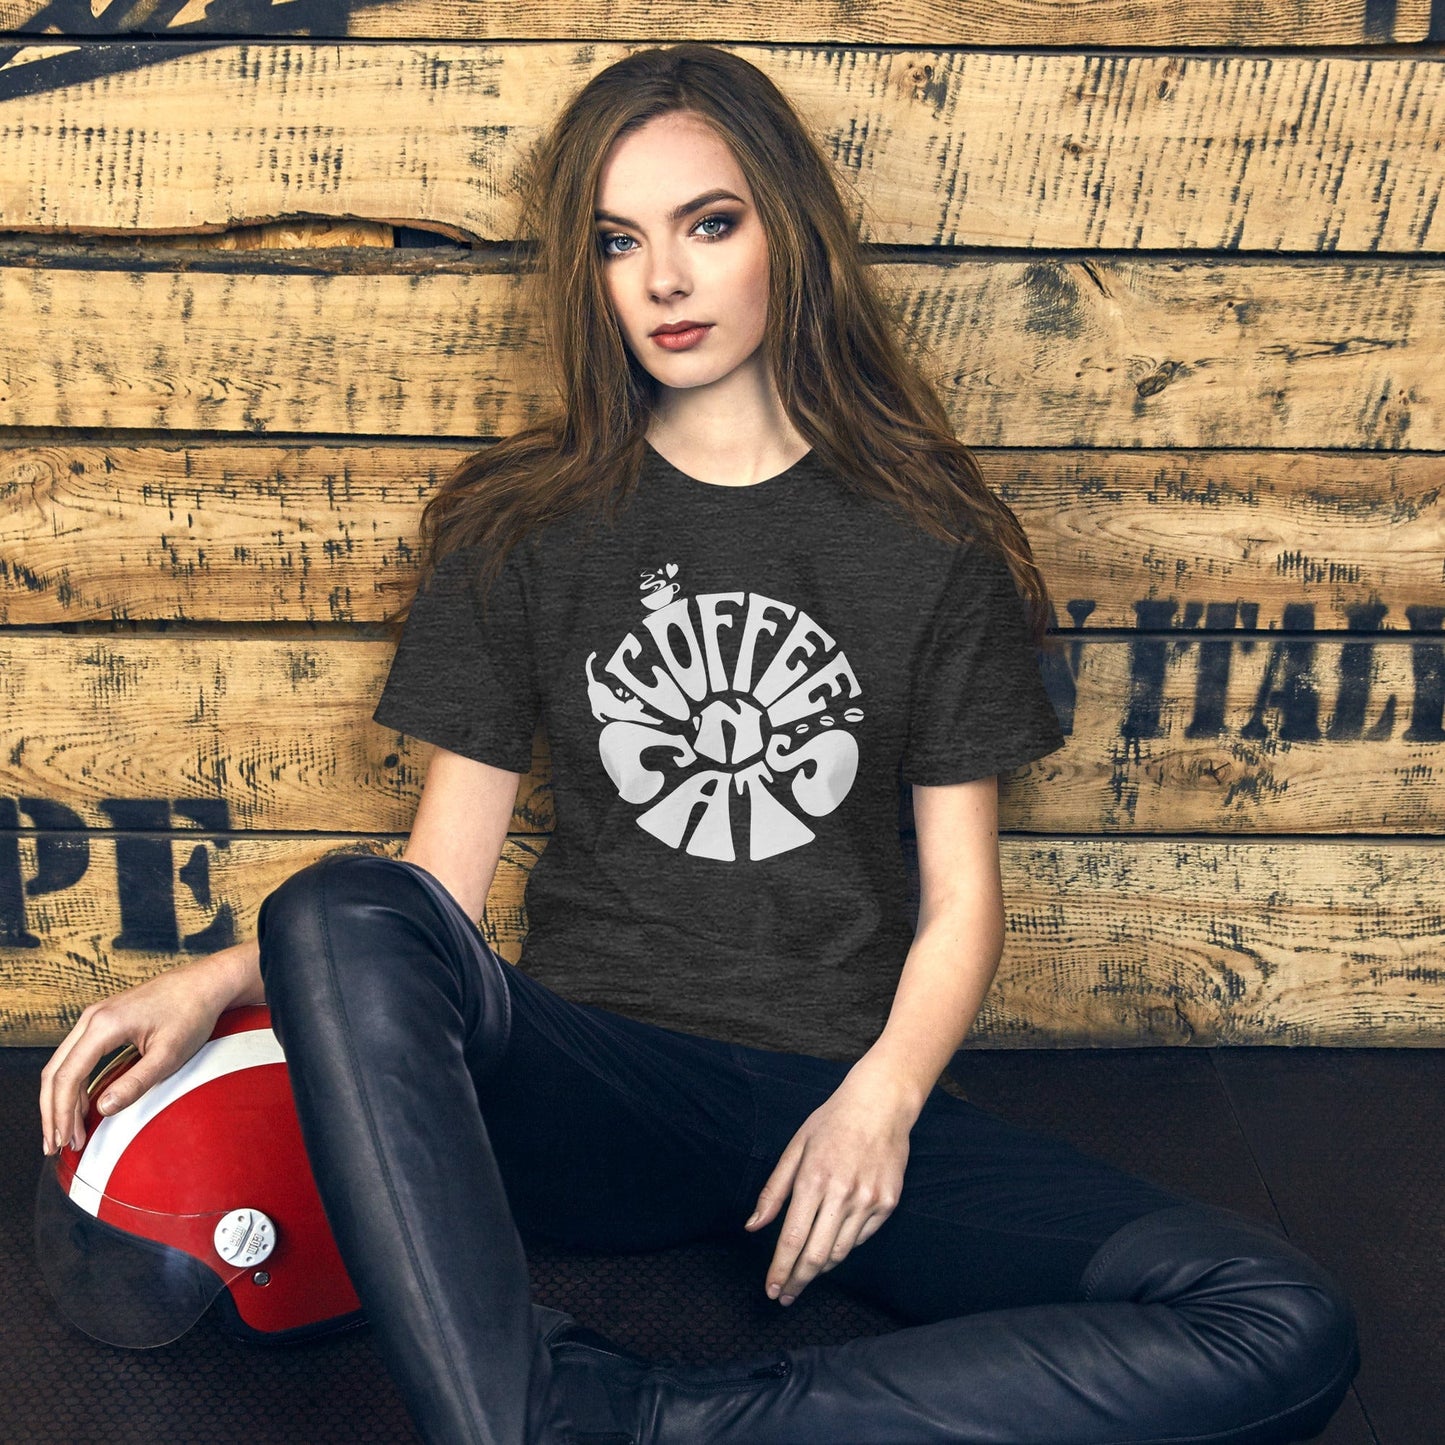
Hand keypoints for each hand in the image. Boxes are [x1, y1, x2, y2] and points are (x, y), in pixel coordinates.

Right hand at [39, 957, 237, 1157]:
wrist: (206, 982)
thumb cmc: (192, 1014)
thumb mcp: (168, 1055)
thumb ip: (136, 1082)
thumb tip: (102, 1108)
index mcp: (103, 1025)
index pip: (67, 1077)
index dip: (61, 1113)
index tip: (65, 1141)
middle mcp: (92, 1018)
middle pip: (55, 1071)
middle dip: (52, 1112)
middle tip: (56, 1145)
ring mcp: (96, 1016)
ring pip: (62, 1063)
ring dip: (59, 1099)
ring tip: (66, 1133)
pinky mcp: (104, 1020)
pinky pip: (76, 1055)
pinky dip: (72, 1083)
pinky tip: (80, 1105)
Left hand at [742, 1057, 916, 1305]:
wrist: (881, 1104)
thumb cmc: (831, 1122)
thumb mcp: (796, 1148)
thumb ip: (773, 1191)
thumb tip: (752, 1226)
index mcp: (813, 1179)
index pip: (792, 1238)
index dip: (780, 1269)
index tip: (771, 1290)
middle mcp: (842, 1194)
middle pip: (816, 1255)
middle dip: (797, 1281)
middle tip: (785, 1296)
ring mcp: (868, 1201)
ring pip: (840, 1252)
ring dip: (819, 1269)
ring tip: (804, 1274)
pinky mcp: (888, 1203)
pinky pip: (861, 1238)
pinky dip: (843, 1247)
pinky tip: (830, 1246)